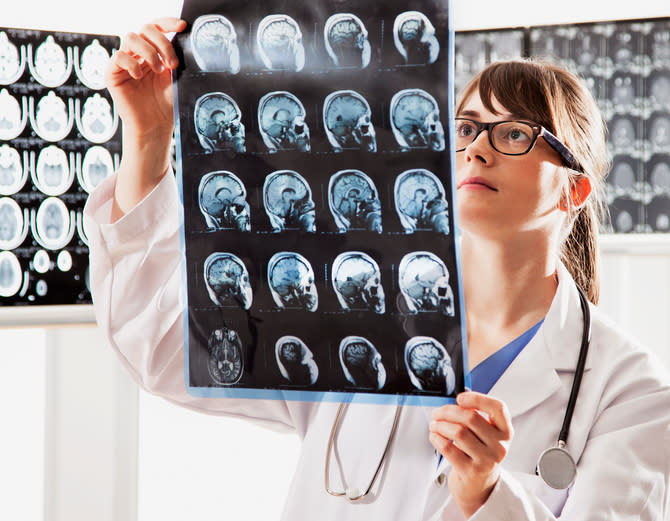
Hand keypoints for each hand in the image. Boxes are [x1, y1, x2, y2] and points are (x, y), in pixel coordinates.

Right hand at [107, 17, 185, 219]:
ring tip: (158, 71)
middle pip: (145, 28)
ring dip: (149, 51)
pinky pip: (117, 57)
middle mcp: (138, 53)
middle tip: (172, 64)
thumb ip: (178, 58)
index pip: (157, 26)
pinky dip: (130, 62)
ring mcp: (125, 62)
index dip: (168, 21)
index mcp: (155, 51)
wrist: (156, 127)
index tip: (183, 26)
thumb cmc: (168, 105)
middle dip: (161, 42)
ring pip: (131, 37)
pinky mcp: (113, 74)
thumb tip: (190, 38)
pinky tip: (139, 76)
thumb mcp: (178, 78)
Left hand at [429, 392, 512, 517]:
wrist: (480, 486)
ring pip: (458, 432)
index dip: (477, 398)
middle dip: (448, 412)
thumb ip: (476, 417)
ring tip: (434, 425)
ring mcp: (486, 460)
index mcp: (505, 432)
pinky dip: (437, 439)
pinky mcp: (471, 471)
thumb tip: (454, 402)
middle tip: (437, 413)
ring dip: (440, 425)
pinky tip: (435, 436)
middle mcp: (499, 446)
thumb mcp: (486, 435)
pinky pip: (449, 449)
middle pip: (471, 418)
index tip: (460, 398)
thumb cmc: (480, 454)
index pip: (498, 408)